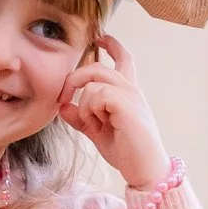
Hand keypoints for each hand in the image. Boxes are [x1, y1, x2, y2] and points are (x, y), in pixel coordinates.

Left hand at [59, 34, 170, 188]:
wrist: (145, 169)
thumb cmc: (127, 151)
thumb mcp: (98, 132)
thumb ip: (81, 117)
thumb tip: (63, 106)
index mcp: (127, 92)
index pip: (123, 59)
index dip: (112, 45)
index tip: (101, 38)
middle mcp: (131, 89)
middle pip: (98, 67)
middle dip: (75, 79)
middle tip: (64, 97)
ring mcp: (130, 94)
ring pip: (92, 83)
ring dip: (86, 106)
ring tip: (97, 124)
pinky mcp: (126, 103)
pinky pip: (96, 95)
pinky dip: (92, 111)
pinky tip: (103, 124)